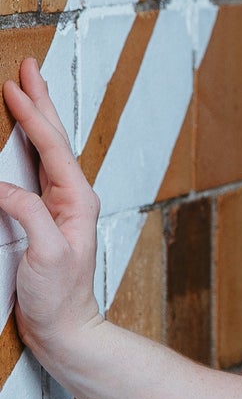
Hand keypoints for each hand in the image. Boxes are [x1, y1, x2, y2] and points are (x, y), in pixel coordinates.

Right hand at [0, 57, 103, 355]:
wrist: (67, 329)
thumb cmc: (61, 297)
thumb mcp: (45, 253)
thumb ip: (27, 214)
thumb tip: (0, 186)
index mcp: (77, 200)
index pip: (52, 147)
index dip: (32, 114)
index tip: (14, 86)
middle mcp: (72, 199)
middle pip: (54, 140)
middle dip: (39, 103)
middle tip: (29, 69)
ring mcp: (59, 208)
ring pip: (44, 152)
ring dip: (33, 121)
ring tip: (24, 93)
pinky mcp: (45, 220)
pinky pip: (32, 173)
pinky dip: (24, 149)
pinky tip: (18, 142)